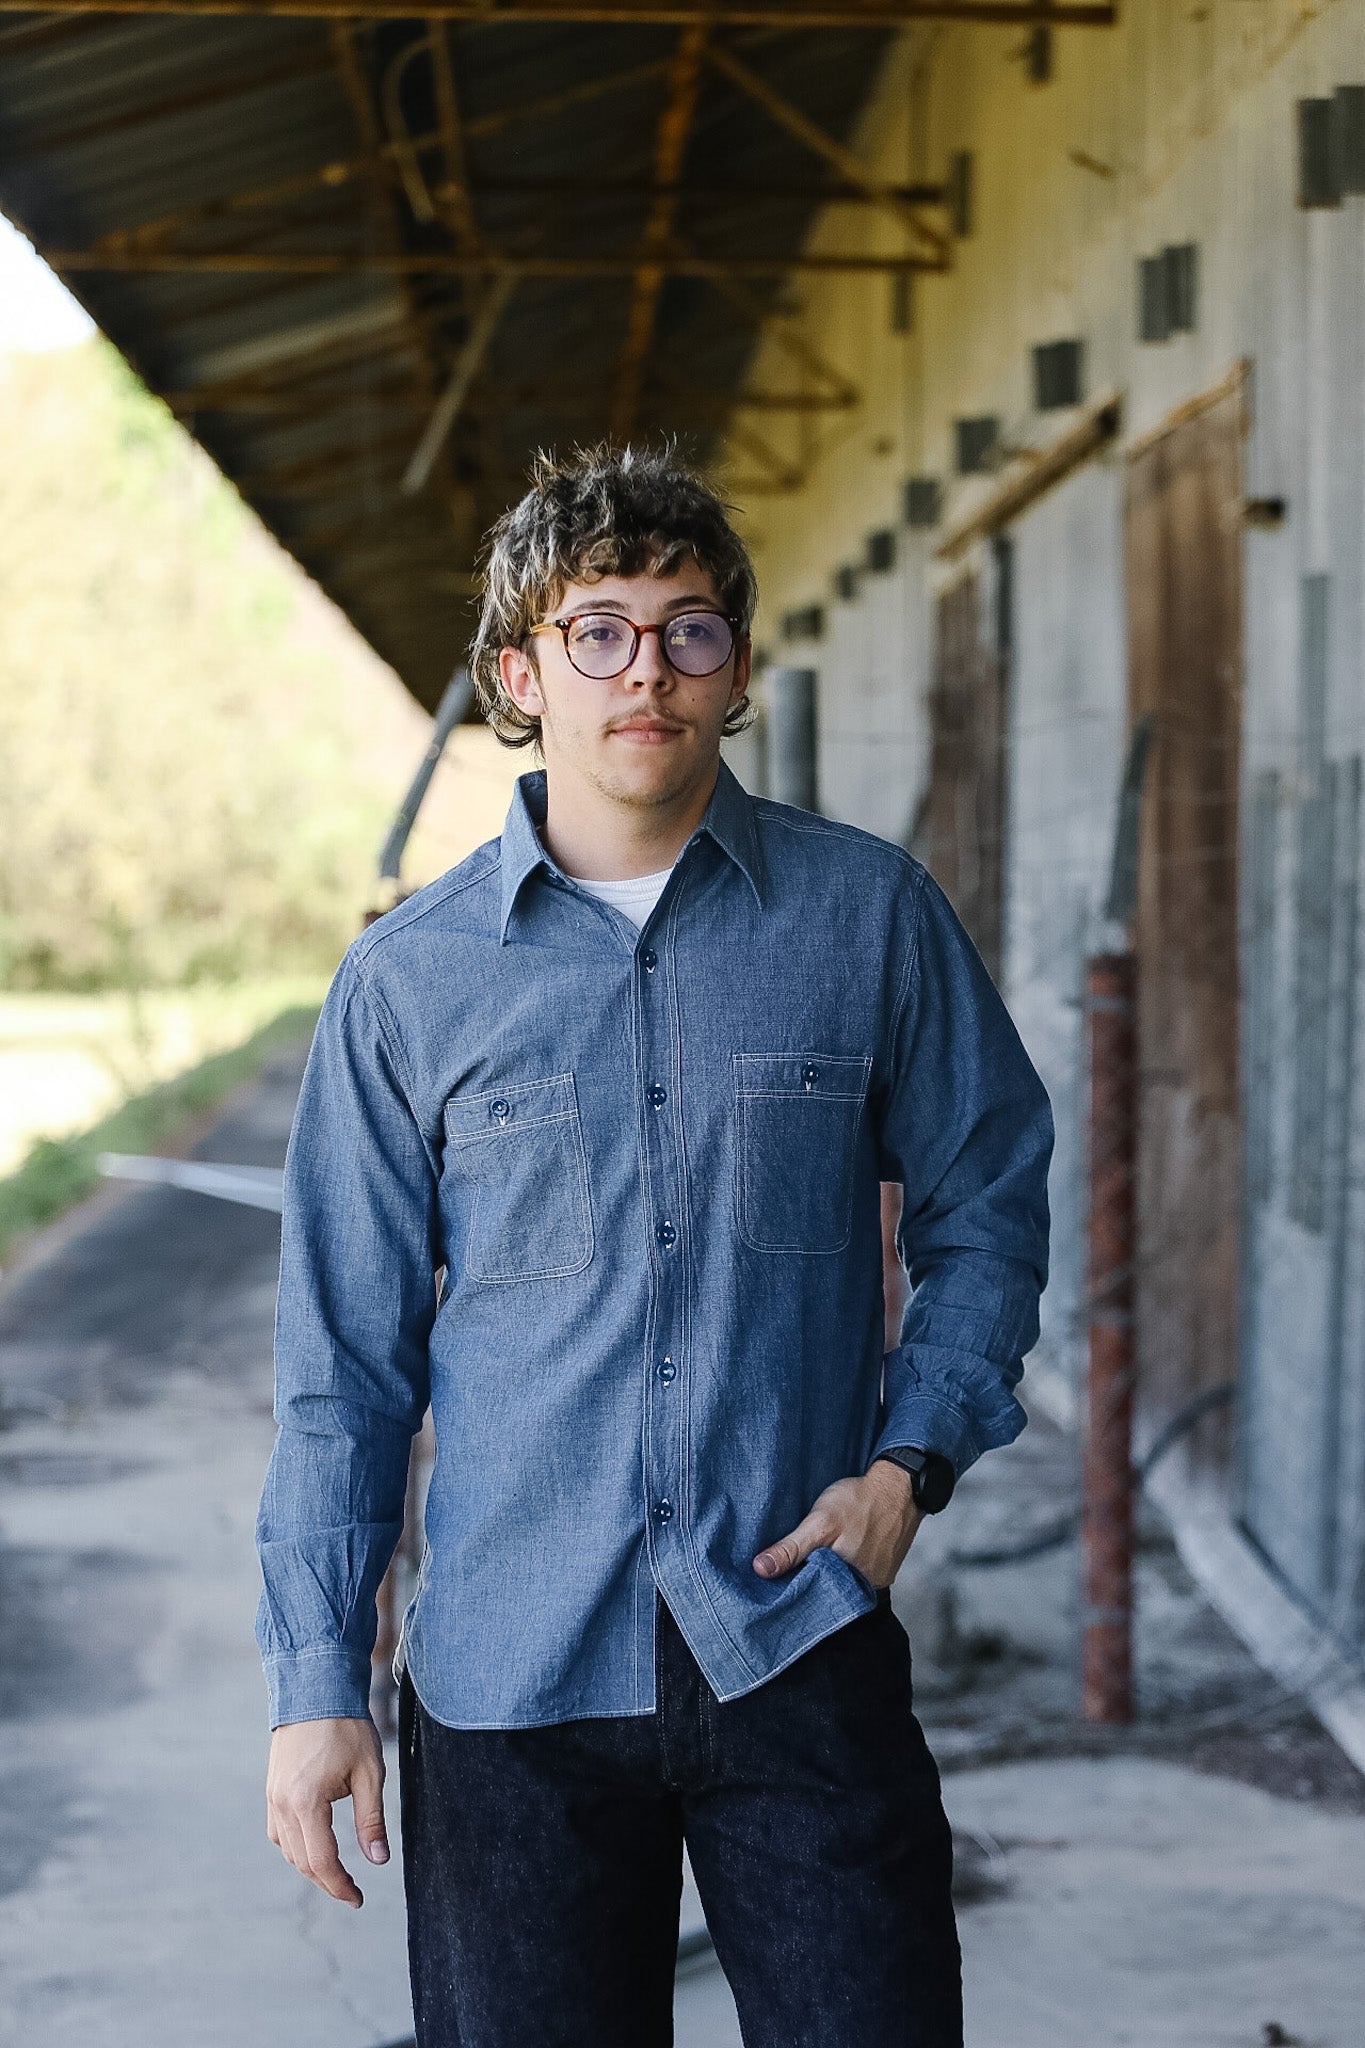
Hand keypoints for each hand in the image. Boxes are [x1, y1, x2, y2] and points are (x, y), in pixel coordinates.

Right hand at [266, 1715, 388, 1907]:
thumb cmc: (347, 1727)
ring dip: (310, 1866)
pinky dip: (296, 1846)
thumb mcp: (369, 1772)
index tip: (358, 1899)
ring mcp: (272, 1797)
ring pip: (288, 1850)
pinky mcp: (271, 1789)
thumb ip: (371, 1819)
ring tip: (337, 1871)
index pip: (321, 1861)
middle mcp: (282, 1804)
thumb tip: (379, 1860)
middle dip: (327, 1881)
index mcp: (306, 1802)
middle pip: (302, 1862)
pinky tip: (315, 1844)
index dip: (340, 1886)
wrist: (316, 1689)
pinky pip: (278, 1832)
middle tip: (352, 1891)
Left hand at [752, 1462, 923, 1589]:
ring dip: (823, 1577)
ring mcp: (873, 1583)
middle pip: (823, 1595)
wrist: (900, 1489)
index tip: (767, 1584)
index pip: (806, 1599)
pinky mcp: (881, 1573)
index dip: (786, 1591)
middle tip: (785, 1569)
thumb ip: (791, 1549)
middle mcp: (860, 1590)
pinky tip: (831, 1556)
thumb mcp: (819, 1523)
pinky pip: (854, 1579)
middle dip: (804, 1584)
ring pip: (838, 1587)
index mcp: (842, 1584)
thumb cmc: (859, 1503)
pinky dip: (841, 1570)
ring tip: (806, 1561)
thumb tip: (760, 1570)